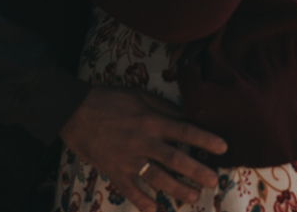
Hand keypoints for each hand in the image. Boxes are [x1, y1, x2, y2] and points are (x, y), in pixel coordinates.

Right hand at [61, 86, 227, 211]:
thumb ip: (162, 108)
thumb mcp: (138, 96)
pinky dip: (141, 201)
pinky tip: (154, 210)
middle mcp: (142, 141)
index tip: (223, 148)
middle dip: (196, 171)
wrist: (73, 112)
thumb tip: (186, 117)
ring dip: (176, 189)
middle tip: (214, 181)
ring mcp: (127, 158)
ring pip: (156, 178)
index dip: (205, 139)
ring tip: (193, 197)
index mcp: (150, 120)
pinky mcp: (113, 170)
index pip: (184, 130)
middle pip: (175, 159)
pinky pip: (129, 190)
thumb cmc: (109, 100)